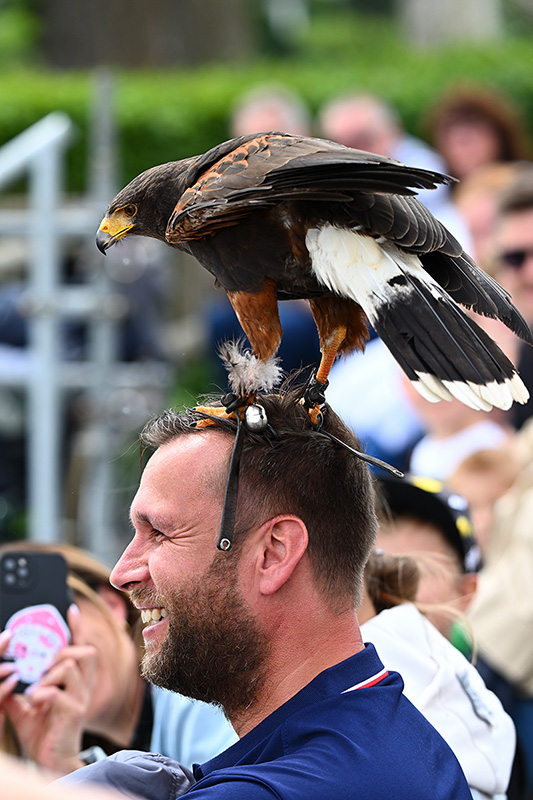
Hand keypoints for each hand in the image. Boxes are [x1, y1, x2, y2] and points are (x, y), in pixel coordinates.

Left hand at [0, 606, 98, 775]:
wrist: (50, 761)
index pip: (80, 648)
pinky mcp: (73, 713)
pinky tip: (35, 702)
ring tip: (38, 687)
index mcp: (73, 682)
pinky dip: (43, 693)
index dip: (77, 628)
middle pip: (85, 651)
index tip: (71, 610)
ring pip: (70, 666)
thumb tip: (2, 675)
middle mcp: (82, 687)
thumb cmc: (41, 733)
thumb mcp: (24, 707)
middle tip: (45, 667)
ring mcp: (80, 699)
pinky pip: (58, 693)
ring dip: (49, 673)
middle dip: (62, 652)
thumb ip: (16, 690)